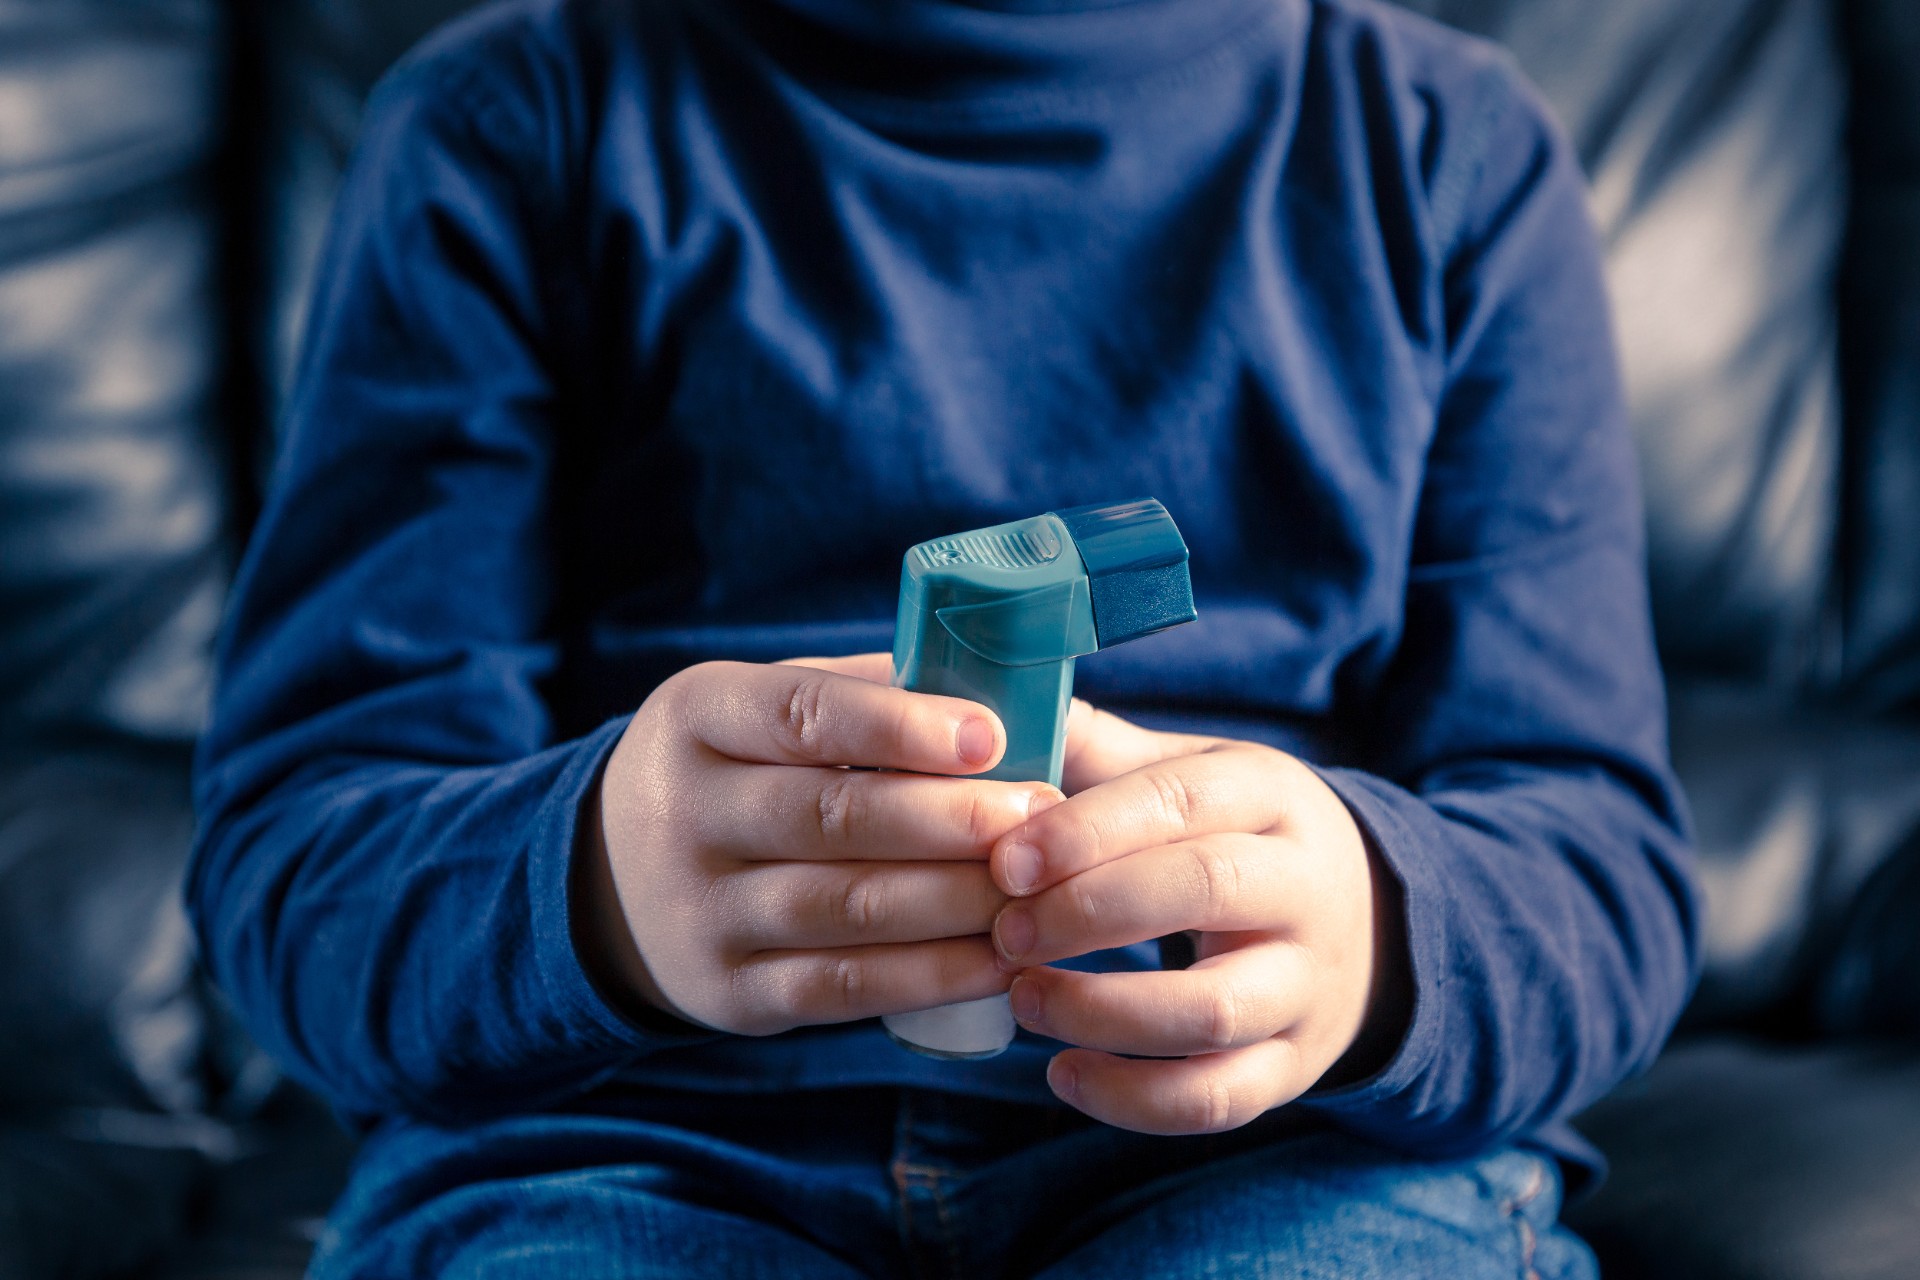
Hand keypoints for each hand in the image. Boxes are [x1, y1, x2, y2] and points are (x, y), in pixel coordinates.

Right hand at [576, 659, 1060, 1035]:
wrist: (612, 881)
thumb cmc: (739, 769)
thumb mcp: (761, 706)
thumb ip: (866, 692)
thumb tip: (1001, 683)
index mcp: (698, 717)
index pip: (801, 714)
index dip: (900, 727)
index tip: (990, 735)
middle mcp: (687, 813)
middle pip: (834, 817)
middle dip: (951, 819)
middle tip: (1041, 816)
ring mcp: (703, 911)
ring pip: (848, 908)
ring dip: (958, 901)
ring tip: (1038, 888)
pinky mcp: (731, 993)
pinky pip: (845, 989)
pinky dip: (933, 976)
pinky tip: (1001, 960)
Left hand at [988, 701, 1408, 1134]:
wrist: (1362, 924)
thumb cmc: (1235, 836)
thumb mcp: (1195, 774)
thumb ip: (1103, 752)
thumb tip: (1004, 710)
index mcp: (1272, 795)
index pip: (1182, 800)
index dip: (1088, 830)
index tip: (1005, 860)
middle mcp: (1304, 887)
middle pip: (1206, 889)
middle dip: (1091, 911)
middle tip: (1005, 931)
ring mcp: (1307, 984)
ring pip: (1214, 1009)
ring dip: (1105, 1012)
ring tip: (1024, 999)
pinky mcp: (1294, 1066)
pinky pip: (1218, 1098)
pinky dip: (1134, 1099)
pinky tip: (1062, 1074)